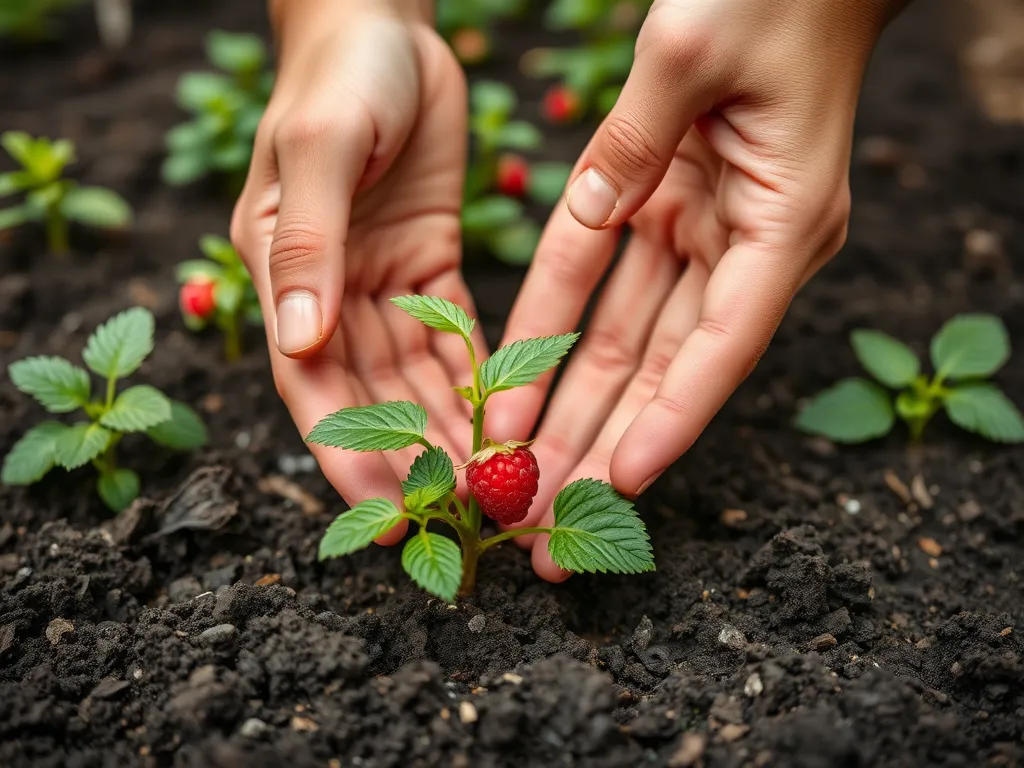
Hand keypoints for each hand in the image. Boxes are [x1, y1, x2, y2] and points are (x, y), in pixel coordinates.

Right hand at [232, 1, 484, 541]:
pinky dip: (474, 380)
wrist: (384, 27)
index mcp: (283, 274)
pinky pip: (451, 338)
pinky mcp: (428, 265)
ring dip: (448, 433)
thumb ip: (308, 247)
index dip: (347, 456)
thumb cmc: (340, 77)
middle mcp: (329, 291)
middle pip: (369, 398)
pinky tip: (503, 421)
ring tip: (492, 485)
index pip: (312, 386)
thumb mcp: (321, 152)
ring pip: (414, 380)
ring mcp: (381, 282)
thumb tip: (301, 344)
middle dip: (411, 460)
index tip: (389, 516)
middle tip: (464, 513)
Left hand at [487, 0, 897, 579]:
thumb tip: (590, 216)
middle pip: (662, 366)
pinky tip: (512, 392)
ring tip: (519, 481)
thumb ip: (633, 141)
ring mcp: (703, 227)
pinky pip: (598, 274)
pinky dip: (556, 329)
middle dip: (602, 444)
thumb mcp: (691, 49)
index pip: (719, 347)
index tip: (617, 484)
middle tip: (550, 521)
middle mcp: (745, 243)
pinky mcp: (663, 201)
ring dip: (571, 410)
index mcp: (781, 223)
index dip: (669, 420)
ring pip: (626, 341)